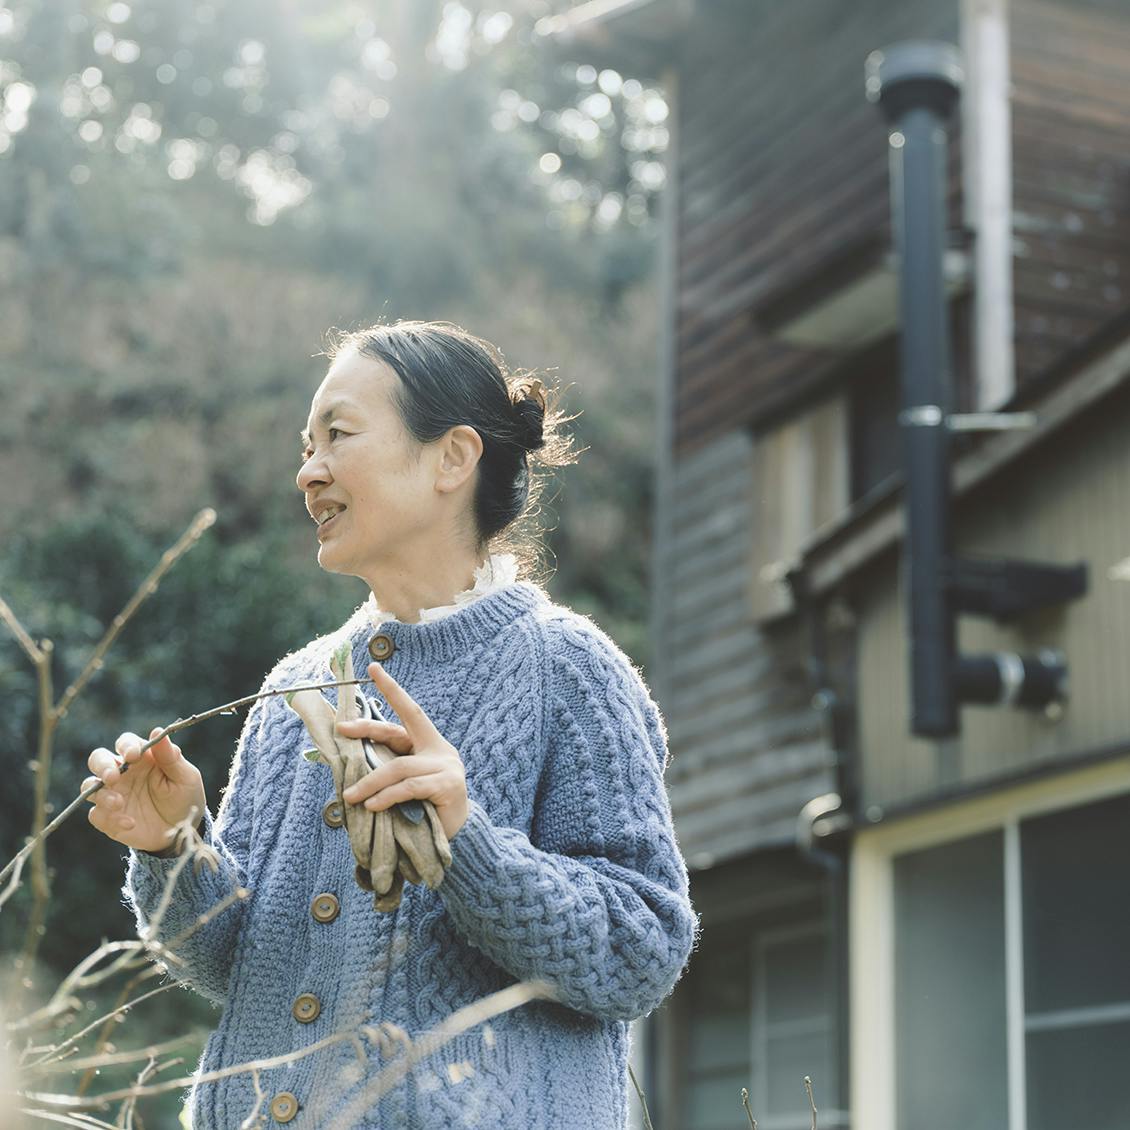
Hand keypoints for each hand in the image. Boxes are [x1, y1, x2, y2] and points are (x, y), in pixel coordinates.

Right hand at [84, 727, 206, 853]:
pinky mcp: (108, 818)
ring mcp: (112, 794)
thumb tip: (158, 730)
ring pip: (90, 786)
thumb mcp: (185, 777)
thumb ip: (171, 756)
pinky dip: (109, 818)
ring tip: (119, 803)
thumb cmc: (184, 797)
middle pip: (97, 759)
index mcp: (141, 759)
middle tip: (113, 777)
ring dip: (101, 794)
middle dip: (102, 766)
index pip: (125, 743)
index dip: (126, 746)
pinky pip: (96, 815)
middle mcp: (122, 773)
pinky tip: (130, 823)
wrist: (181, 830)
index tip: (134, 755)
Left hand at [336, 662, 467, 839]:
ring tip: (351, 796)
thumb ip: (390, 769)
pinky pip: (409, 787)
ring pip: (399, 767)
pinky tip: (373, 806)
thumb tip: (353, 763)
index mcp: (429, 743)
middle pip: (398, 733)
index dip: (392, 689)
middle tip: (342, 729)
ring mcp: (446, 767)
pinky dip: (387, 796)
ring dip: (370, 782)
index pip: (409, 710)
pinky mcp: (448, 786)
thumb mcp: (406, 784)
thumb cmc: (427, 809)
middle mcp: (439, 750)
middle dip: (368, 729)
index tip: (373, 668)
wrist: (460, 836)